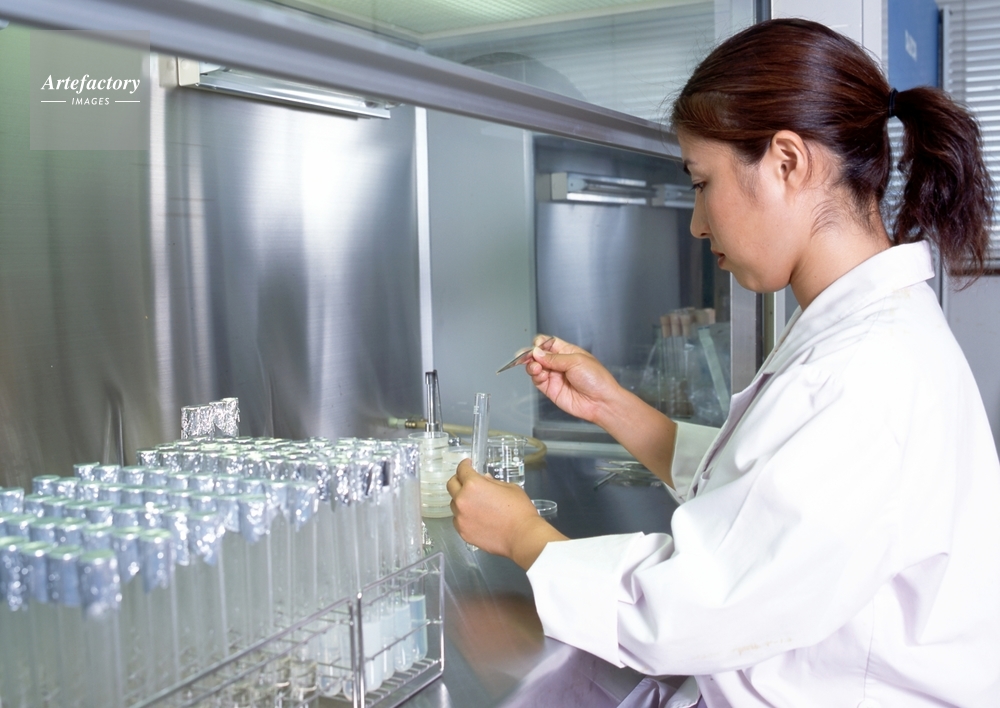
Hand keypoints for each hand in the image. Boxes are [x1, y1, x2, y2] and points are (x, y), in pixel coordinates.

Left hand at [447, 459, 565, 568]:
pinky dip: (464, 516)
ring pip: (454, 504)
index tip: (467, 464)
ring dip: (461, 500)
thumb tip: (484, 480)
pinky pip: (458, 520)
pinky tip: (476, 517)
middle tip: (466, 481)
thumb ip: (492, 482)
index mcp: (473, 485)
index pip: (462, 470)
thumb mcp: (509, 488)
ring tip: (475, 503)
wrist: (522, 536)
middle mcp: (462, 500)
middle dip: (458, 480)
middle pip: (451, 485)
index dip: (464, 465)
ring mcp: (461, 518)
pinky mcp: (463, 532)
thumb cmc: (519, 510)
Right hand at [525, 335, 622, 426]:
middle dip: (531, 354)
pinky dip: (535, 376)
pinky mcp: (550, 389)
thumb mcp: (576, 361)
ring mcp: (554, 376)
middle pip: (539, 355)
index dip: (540, 343)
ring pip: (536, 367)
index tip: (536, 345)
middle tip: (527, 355)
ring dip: (532, 365)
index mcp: (568, 352)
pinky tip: (539, 374)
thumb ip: (554, 358)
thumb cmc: (596, 379)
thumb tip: (537, 352)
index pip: (549, 343)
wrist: (600, 402)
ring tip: (535, 367)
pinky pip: (537, 380)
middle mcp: (559, 363)